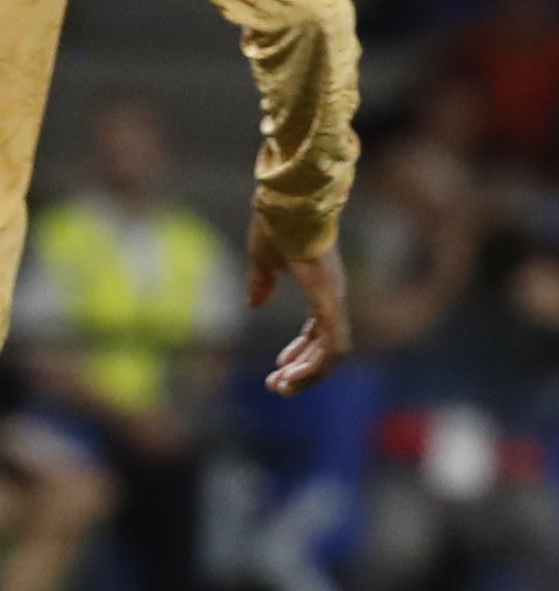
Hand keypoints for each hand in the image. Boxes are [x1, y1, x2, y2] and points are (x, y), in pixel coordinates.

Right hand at [249, 219, 351, 394]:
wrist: (289, 202)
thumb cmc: (277, 225)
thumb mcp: (263, 260)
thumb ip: (261, 283)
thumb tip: (255, 304)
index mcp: (322, 290)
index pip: (319, 333)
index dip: (301, 353)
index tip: (279, 367)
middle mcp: (334, 298)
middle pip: (328, 349)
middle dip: (303, 372)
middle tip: (277, 387)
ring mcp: (335, 299)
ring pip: (333, 353)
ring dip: (309, 374)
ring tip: (281, 387)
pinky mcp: (330, 300)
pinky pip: (333, 344)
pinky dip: (316, 364)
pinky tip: (293, 375)